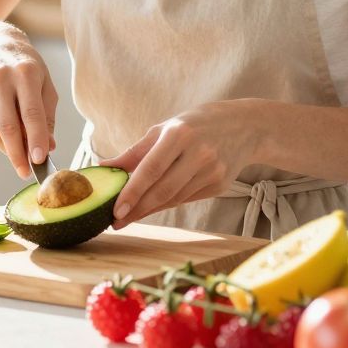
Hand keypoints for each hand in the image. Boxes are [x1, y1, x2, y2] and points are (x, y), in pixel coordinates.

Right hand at [0, 27, 57, 179]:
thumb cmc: (25, 68)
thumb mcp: (44, 83)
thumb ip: (47, 116)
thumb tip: (47, 148)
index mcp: (25, 72)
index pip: (31, 113)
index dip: (36, 139)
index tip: (40, 160)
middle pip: (8, 126)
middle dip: (18, 154)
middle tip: (26, 172)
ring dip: (6, 148)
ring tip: (18, 154)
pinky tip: (2, 135)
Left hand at [98, 100, 261, 228]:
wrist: (244, 127)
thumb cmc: (194, 125)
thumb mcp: (164, 129)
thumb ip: (135, 152)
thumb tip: (104, 168)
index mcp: (180, 134)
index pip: (151, 168)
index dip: (133, 192)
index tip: (116, 210)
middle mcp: (199, 153)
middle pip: (164, 190)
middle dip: (137, 209)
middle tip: (116, 221)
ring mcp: (212, 171)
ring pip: (174, 198)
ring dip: (149, 210)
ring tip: (129, 216)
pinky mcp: (221, 185)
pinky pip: (186, 199)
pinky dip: (167, 204)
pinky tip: (152, 207)